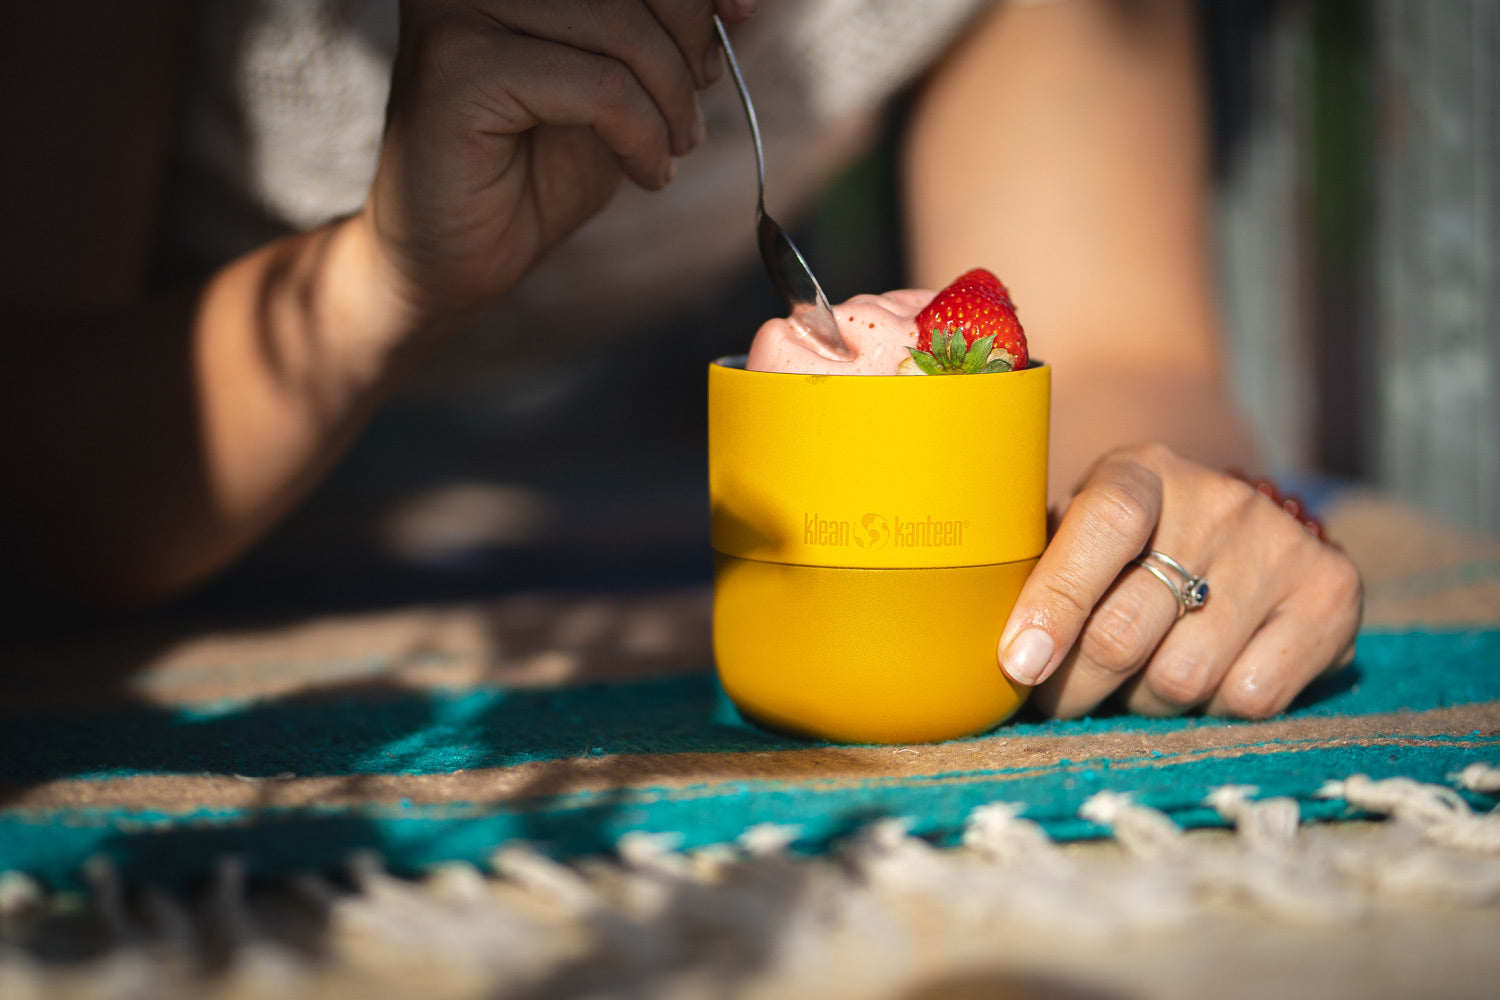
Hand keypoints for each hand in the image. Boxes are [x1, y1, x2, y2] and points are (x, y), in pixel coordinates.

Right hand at [360, 0, 750, 329]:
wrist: (452, 258)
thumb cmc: (533, 170)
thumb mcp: (617, 82)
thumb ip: (659, 29)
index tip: (746, 11)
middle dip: (689, 36)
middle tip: (697, 103)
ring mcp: (456, 4)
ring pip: (621, 27)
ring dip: (668, 101)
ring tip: (670, 150)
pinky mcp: (457, 63)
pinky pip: (599, 84)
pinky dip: (641, 135)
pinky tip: (645, 172)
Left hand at [997, 444, 1361, 718]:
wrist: (1240, 525)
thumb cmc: (1125, 546)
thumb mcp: (1075, 531)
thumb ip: (1033, 572)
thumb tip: (983, 656)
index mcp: (1140, 470)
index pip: (1103, 527)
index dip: (1056, 601)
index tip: (1017, 664)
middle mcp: (1220, 500)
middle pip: (1128, 632)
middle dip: (1076, 687)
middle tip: (1054, 701)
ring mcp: (1282, 545)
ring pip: (1182, 680)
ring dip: (1142, 703)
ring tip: (1133, 681)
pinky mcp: (1334, 594)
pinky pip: (1250, 699)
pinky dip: (1213, 709)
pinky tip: (1204, 677)